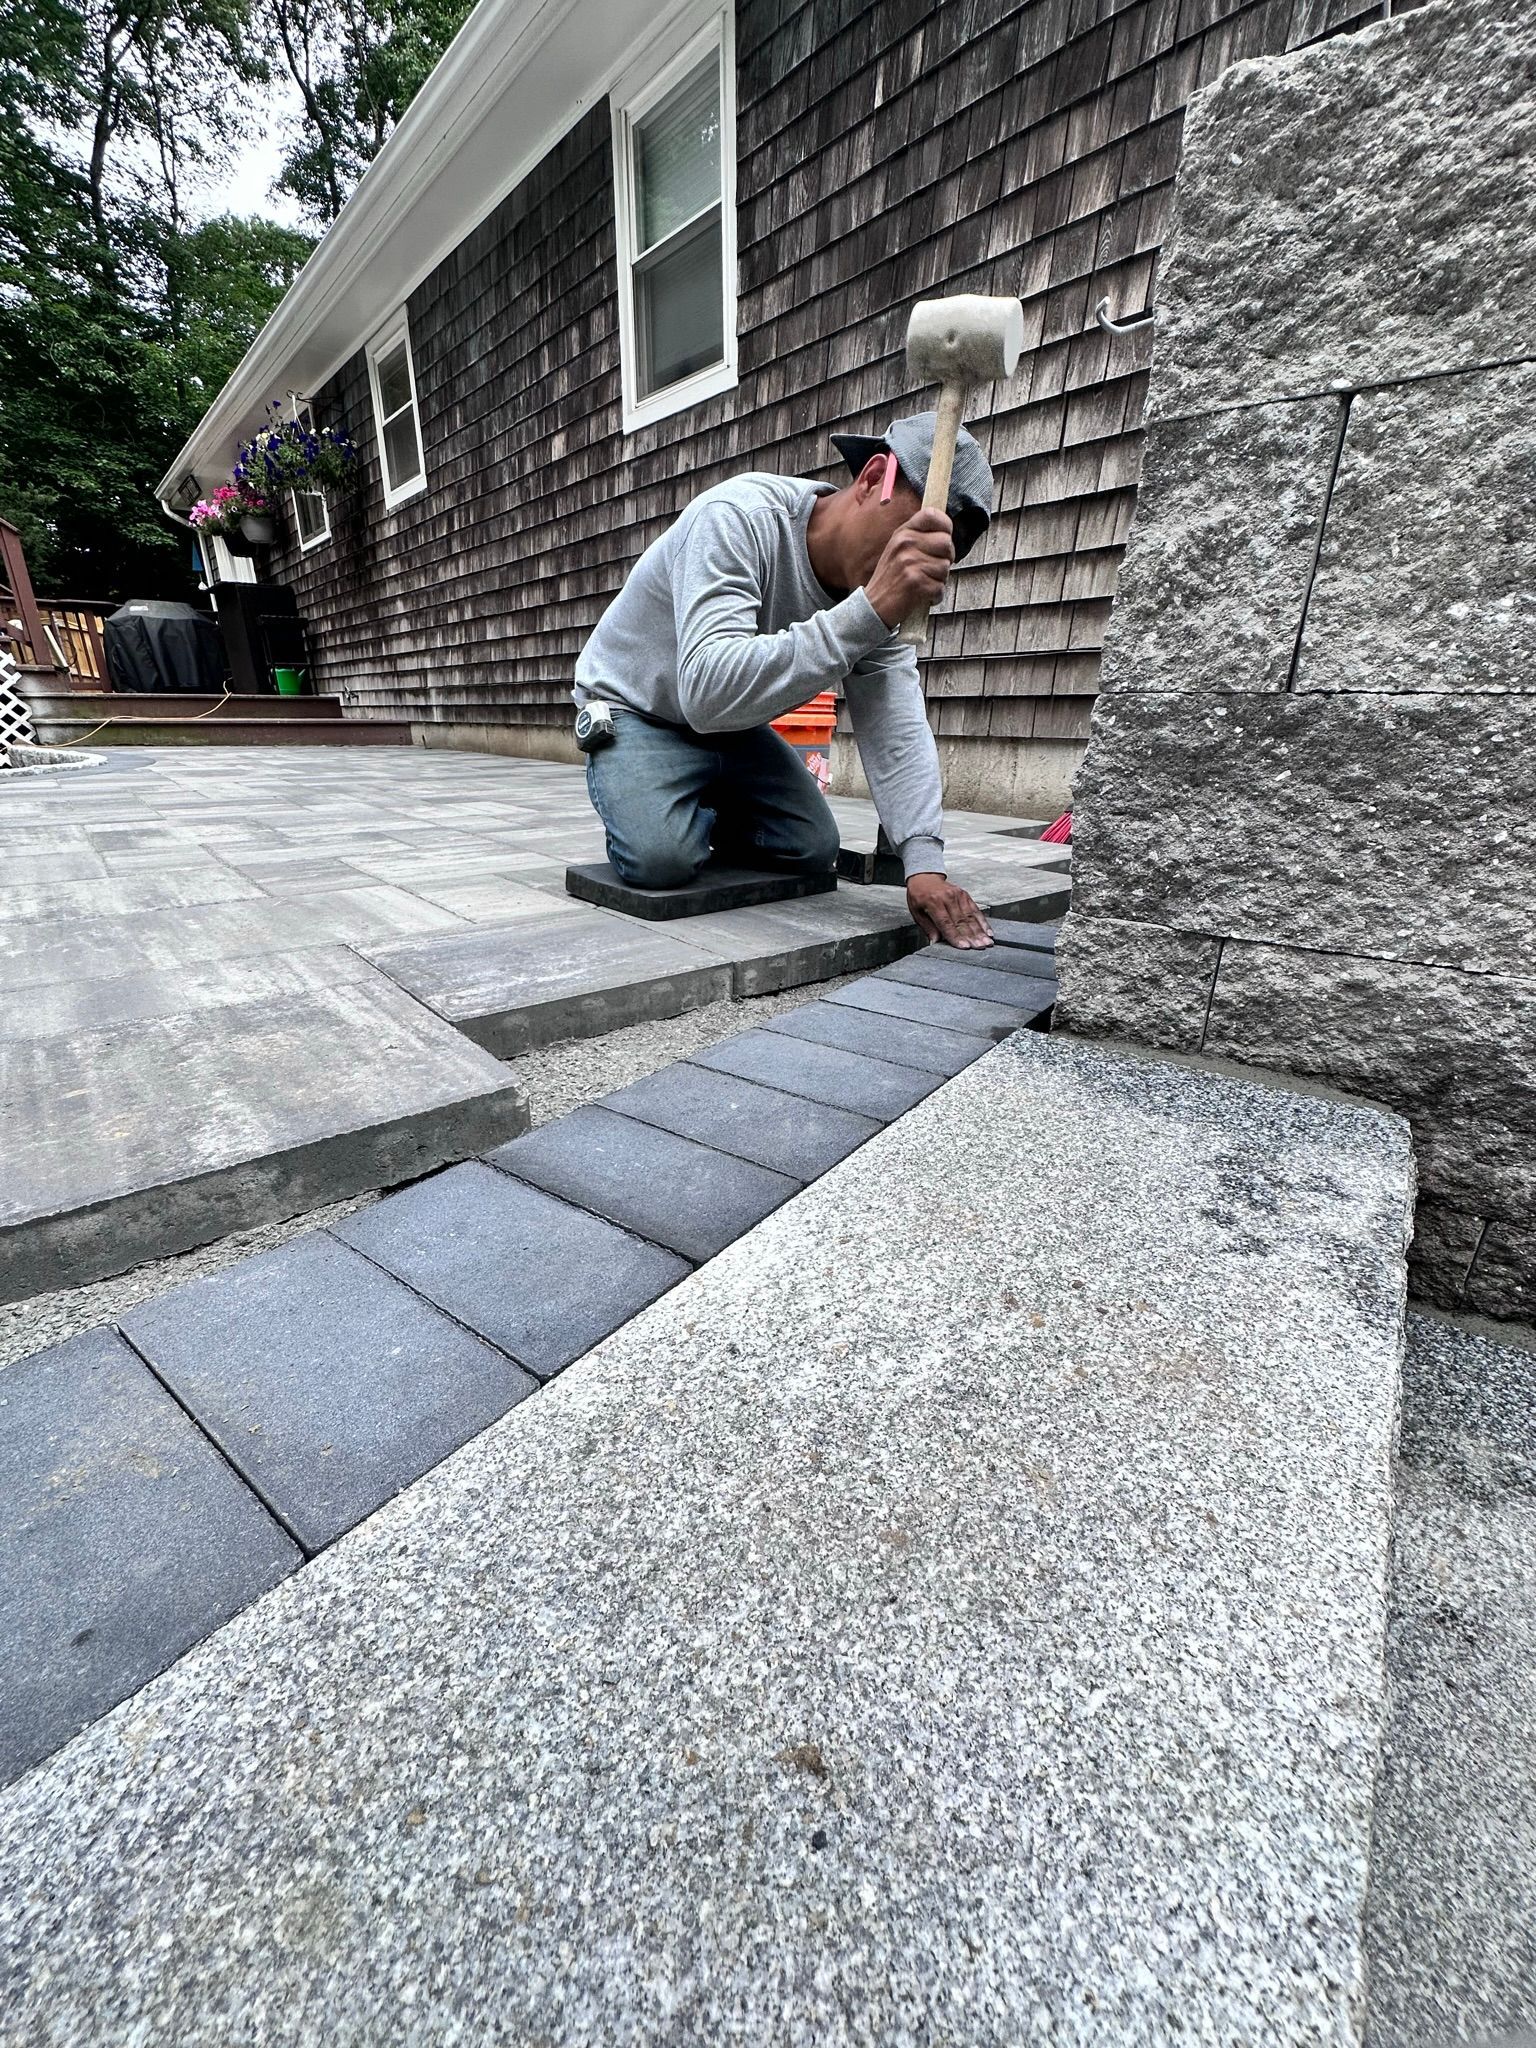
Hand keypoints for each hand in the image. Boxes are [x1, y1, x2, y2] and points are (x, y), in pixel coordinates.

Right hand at [864, 509, 954, 627]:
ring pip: (946, 567)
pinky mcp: (916, 583)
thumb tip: (945, 532)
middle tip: (933, 568)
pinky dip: (935, 596)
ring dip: (939, 580)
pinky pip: (941, 588)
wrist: (874, 605)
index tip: (944, 537)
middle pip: (946, 543)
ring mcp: (910, 563)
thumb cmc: (890, 579)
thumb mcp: (898, 549)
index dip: (945, 525)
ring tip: (923, 582)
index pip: (931, 515)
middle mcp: (906, 544)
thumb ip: (918, 538)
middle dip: (946, 558)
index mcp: (903, 533)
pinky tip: (922, 595)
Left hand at [906, 873, 992, 948]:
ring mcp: (958, 895)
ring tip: (987, 942)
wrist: (924, 877)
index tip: (964, 946)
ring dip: (980, 931)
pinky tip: (988, 931)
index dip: (956, 936)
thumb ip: (928, 928)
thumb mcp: (916, 912)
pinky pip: (975, 910)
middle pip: (961, 921)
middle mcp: (947, 898)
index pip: (946, 923)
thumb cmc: (919, 895)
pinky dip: (983, 922)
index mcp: (933, 902)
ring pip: (971, 917)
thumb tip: (936, 942)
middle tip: (980, 947)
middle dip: (972, 936)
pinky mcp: (965, 895)